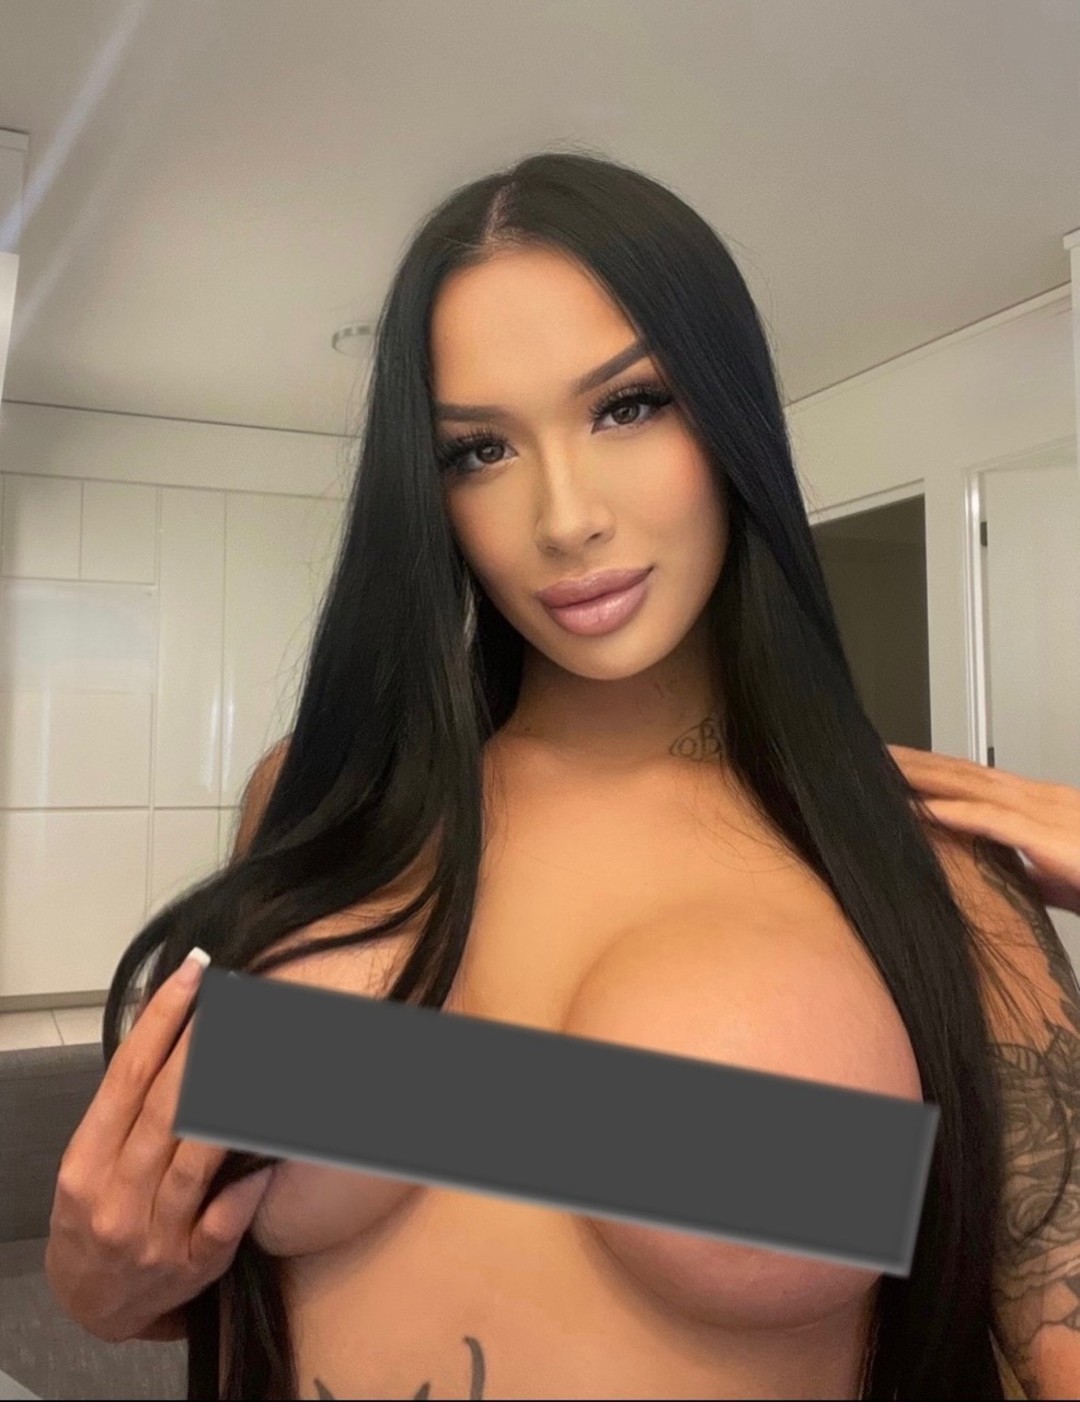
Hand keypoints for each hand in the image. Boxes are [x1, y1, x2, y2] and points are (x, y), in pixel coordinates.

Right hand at [45, 950, 273, 1342]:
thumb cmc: (96, 1214)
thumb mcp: (92, 1160)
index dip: (161, 1021)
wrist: (92, 1305)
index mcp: (86, 1162)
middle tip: (237, 997)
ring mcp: (154, 1235)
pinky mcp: (191, 1265)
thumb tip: (173, 1024)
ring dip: (232, 1104)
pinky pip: (225, 1221)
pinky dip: (246, 1188)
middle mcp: (116, 1197)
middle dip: (203, 1048)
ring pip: (196, 1160)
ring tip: (262, 1050)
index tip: (193, 974)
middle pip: (165, 1111)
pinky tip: (272, 1156)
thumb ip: (128, 1106)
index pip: (127, 1078)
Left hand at [888, 744, 1079, 916]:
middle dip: (920, 763)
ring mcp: (1045, 814)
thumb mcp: (1061, 876)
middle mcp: (1040, 801)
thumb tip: (1000, 877)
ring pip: (972, 787)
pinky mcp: (1049, 839)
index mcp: (1041, 807)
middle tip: (876, 753)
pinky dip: (956, 813)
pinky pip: (994, 820)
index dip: (936, 769)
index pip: (976, 780)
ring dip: (926, 776)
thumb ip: (1029, 873)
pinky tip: (923, 809)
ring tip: (885, 768)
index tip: (900, 764)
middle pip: (966, 774)